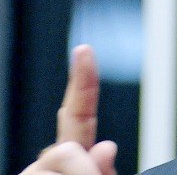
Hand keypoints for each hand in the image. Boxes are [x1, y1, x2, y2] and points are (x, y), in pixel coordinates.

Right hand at [19, 45, 117, 174]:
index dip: (83, 80)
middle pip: (66, 147)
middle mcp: (48, 161)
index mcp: (74, 154)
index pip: (79, 113)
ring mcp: (33, 172)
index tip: (84, 50)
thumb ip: (104, 169)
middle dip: (85, 169)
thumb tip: (106, 147)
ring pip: (63, 158)